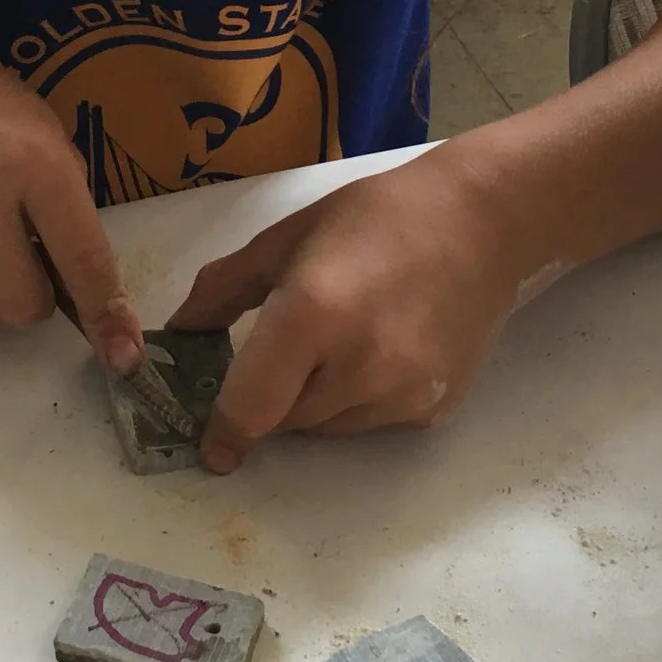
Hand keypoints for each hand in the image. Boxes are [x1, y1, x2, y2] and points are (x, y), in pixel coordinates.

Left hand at [168, 156, 521, 471]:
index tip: (211, 445)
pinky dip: (358, 400)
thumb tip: (178, 334)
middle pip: (284, 421)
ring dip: (313, 401)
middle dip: (269, 398)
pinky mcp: (431, 409)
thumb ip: (224, 290)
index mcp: (312, 313)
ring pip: (326, 428)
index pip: (251, 406)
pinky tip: (381, 348)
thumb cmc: (377, 217)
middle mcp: (358, 367)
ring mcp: (400, 395)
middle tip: (283, 352)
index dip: (223, 430)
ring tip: (341, 339)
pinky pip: (370, 423)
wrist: (482, 222)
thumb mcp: (288, 238)